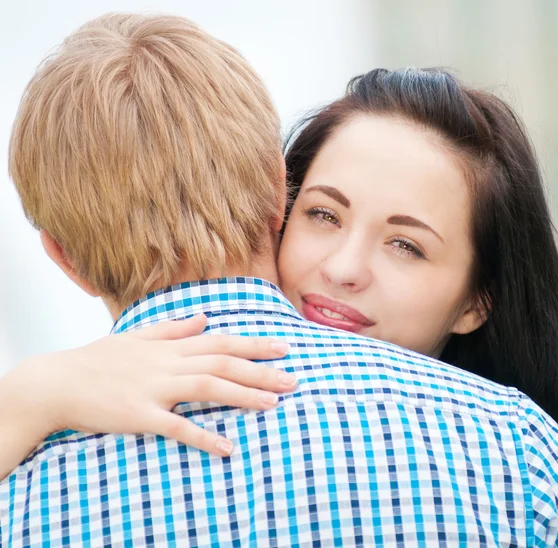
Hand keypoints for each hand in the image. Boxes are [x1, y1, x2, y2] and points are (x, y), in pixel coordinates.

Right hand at [7, 316, 295, 456]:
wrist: (57, 382)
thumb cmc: (98, 359)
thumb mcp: (137, 336)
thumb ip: (173, 326)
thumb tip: (204, 317)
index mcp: (170, 346)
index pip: (220, 341)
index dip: (254, 345)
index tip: (284, 347)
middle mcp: (168, 362)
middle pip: (223, 363)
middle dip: (261, 370)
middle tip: (293, 379)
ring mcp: (154, 388)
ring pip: (207, 388)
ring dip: (243, 395)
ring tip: (273, 403)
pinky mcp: (139, 415)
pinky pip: (176, 427)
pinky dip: (202, 436)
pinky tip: (226, 447)